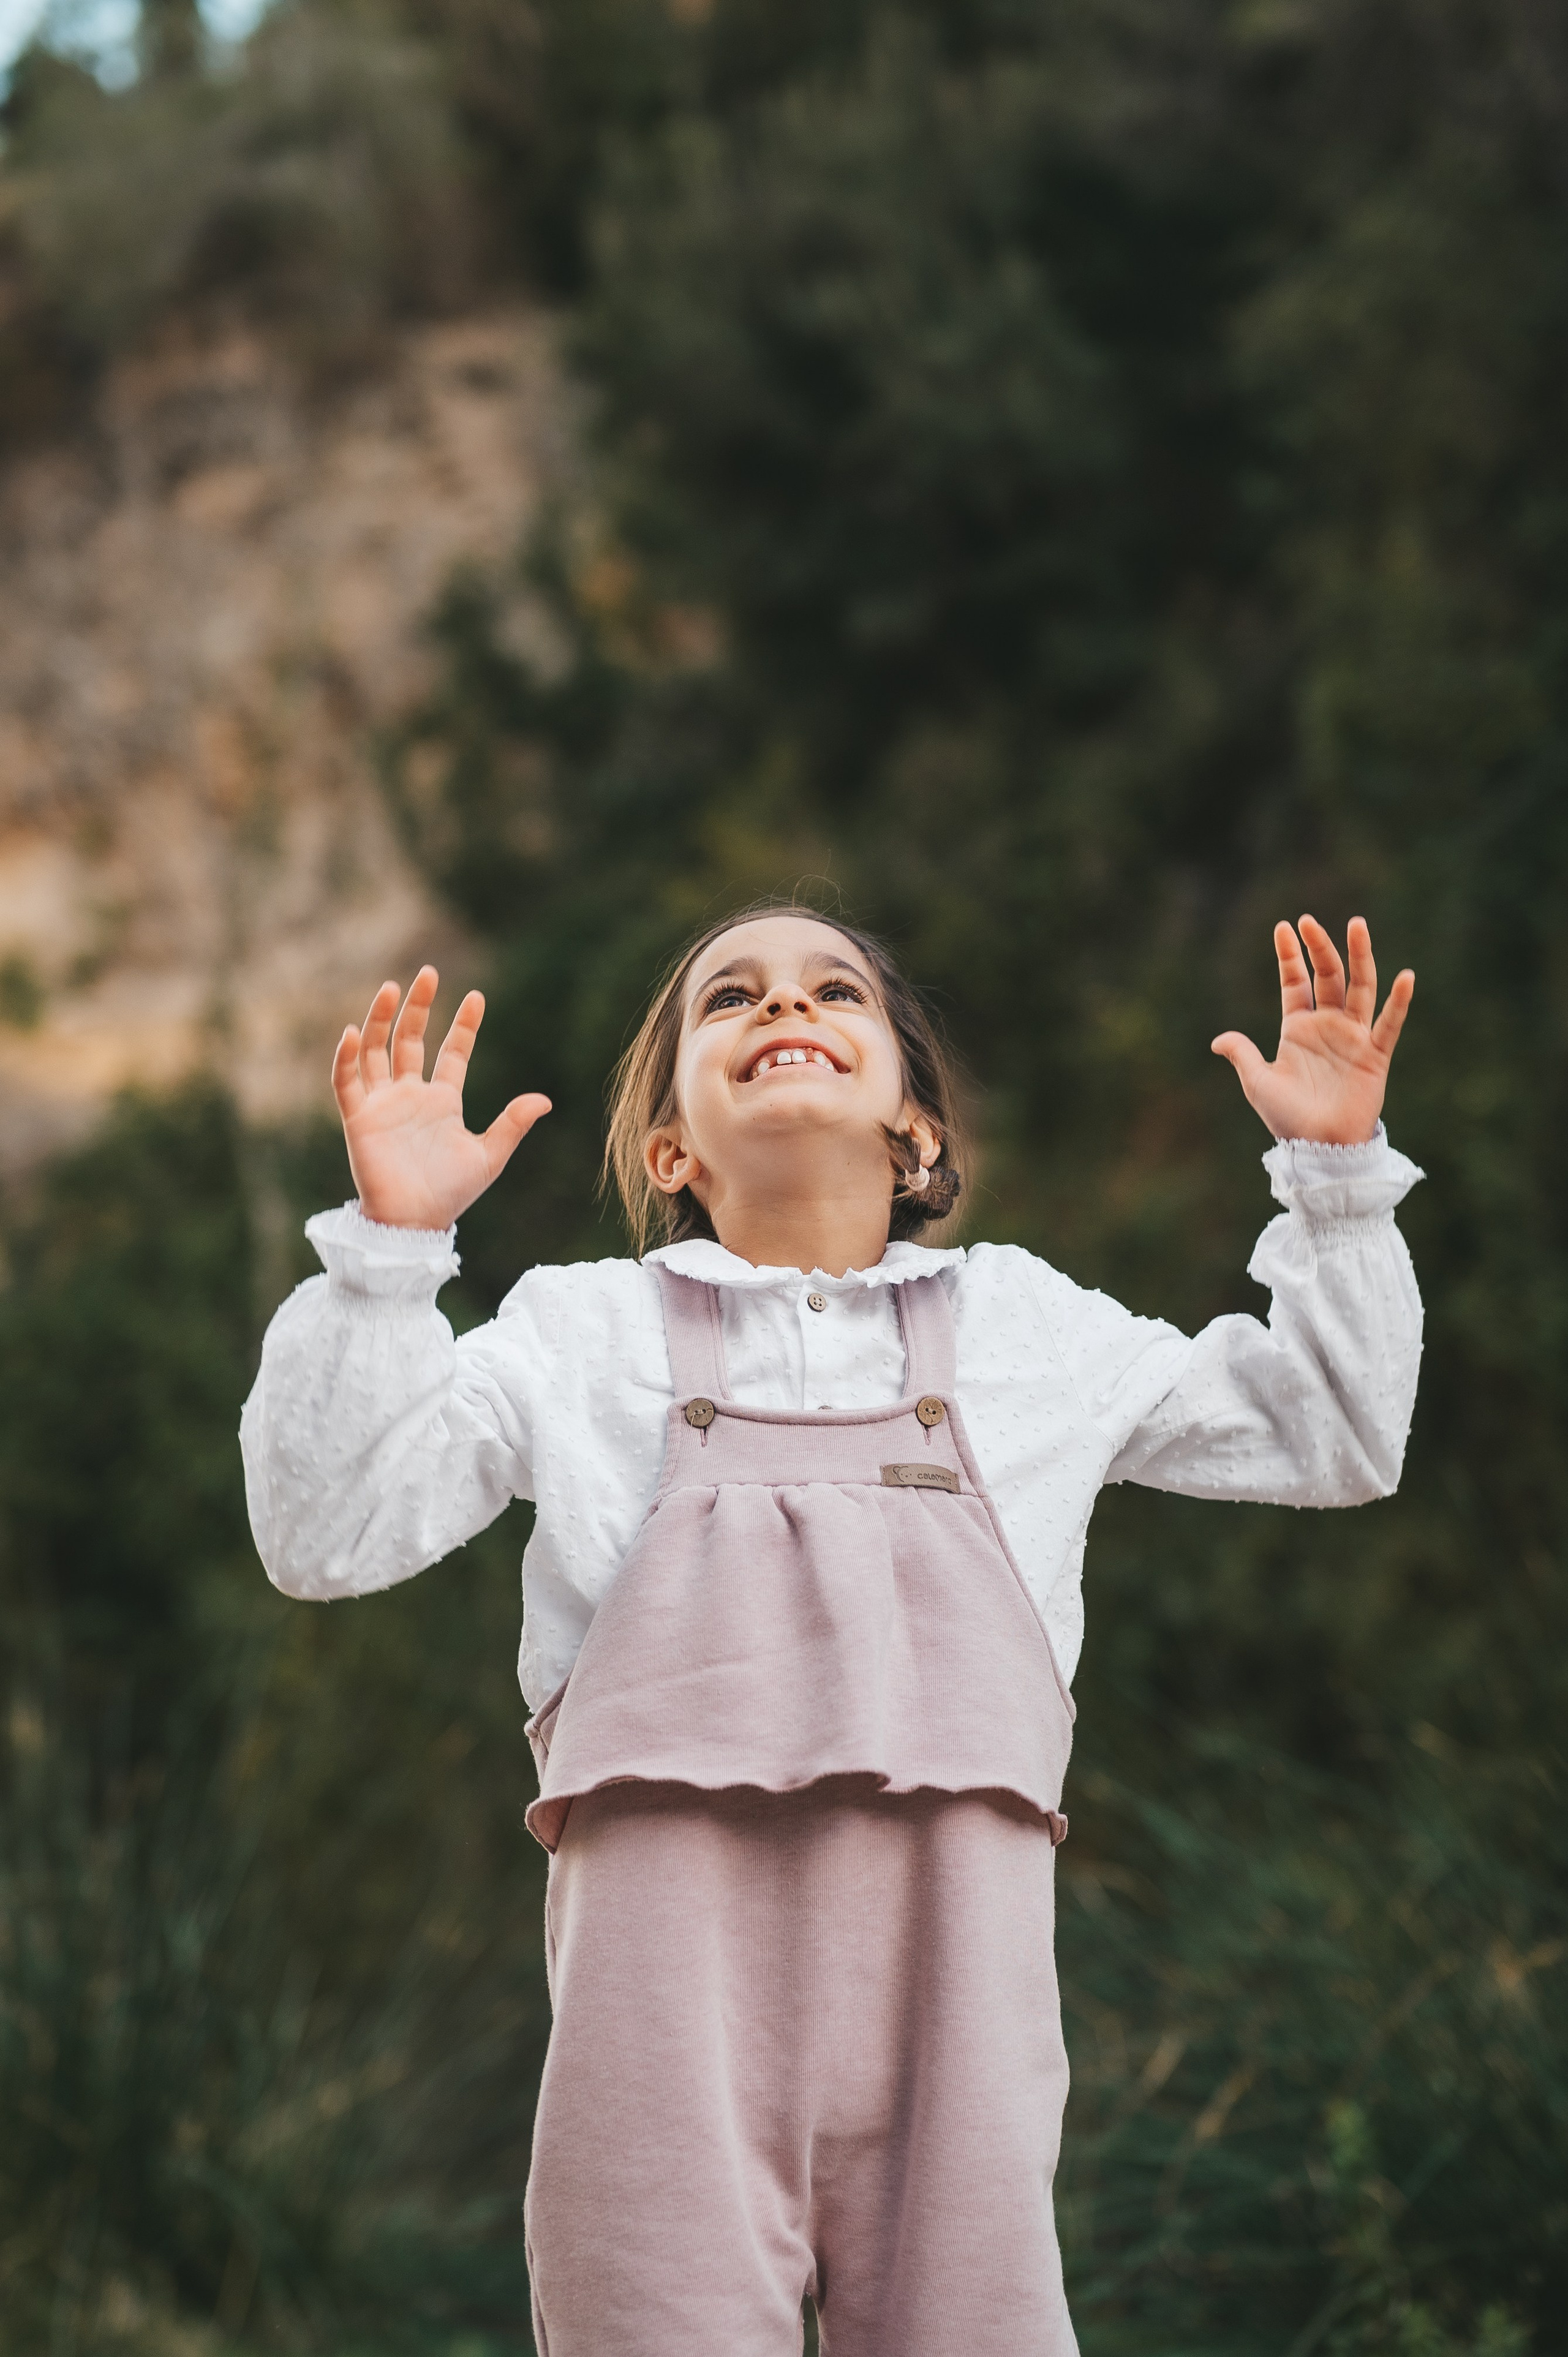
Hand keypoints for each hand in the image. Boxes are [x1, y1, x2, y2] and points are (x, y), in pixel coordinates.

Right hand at [332, 967, 550, 1229]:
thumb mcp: (489, 1156)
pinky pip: (347, 1082)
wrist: (415, 1223)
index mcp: (443, 1101)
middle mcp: (410, 1095)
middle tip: (428, 972)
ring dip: (380, 1019)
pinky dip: (347, 1058)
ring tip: (391, 987)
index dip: (463, 1025)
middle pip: (409, 1040)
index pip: (452, 1052)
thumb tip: (546, 1099)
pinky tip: (354, 1033)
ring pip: (376, 1051)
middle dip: (417, 1007)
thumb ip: (513, 1125)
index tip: (476, 997)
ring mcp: (383, 1104)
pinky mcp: (359, 1119)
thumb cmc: (451, 1194)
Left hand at [1211, 916, 1413, 1144]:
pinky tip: (1405, 977)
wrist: (1319, 1148)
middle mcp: (1327, 1027)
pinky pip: (1389, 1025)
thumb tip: (1218, 1040)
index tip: (1285, 927)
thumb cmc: (1288, 1119)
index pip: (1295, 983)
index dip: (1290, 956)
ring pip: (1359, 988)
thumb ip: (1243, 1055)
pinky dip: (1398, 1002)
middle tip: (1310, 921)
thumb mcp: (1259, 1083)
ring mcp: (1353, 1038)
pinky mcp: (1375, 1056)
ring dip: (1359, 957)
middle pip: (1327, 977)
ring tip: (1357, 925)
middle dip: (1319, 948)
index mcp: (1297, 1029)